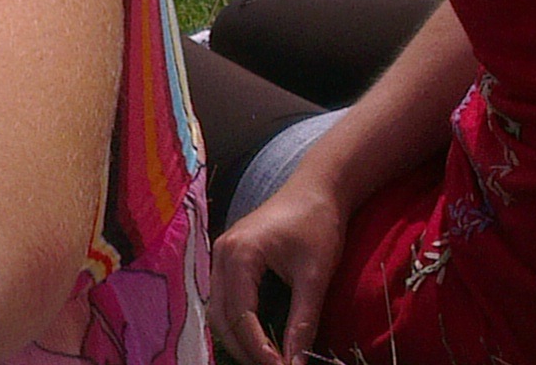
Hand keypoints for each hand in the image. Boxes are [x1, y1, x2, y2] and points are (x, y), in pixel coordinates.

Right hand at [208, 178, 345, 364]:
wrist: (316, 187)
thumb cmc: (317, 224)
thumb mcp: (315, 275)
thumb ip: (304, 322)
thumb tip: (296, 364)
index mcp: (239, 255)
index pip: (241, 316)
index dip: (260, 349)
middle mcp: (221, 253)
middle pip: (220, 316)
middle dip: (243, 349)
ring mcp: (221, 253)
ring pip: (218, 308)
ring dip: (237, 337)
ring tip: (266, 358)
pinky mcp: (229, 256)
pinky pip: (224, 297)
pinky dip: (236, 320)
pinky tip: (257, 335)